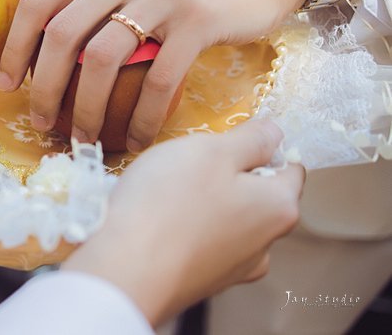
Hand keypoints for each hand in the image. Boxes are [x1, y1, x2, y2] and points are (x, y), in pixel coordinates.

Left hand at [0, 0, 314, 150]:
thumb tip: (47, 40)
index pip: (36, 1)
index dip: (13, 47)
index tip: (6, 84)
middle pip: (61, 35)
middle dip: (42, 87)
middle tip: (40, 121)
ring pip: (101, 61)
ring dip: (86, 108)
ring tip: (83, 137)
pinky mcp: (198, 21)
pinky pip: (157, 80)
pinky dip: (142, 117)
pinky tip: (137, 139)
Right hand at [62, 120, 303, 326]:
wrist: (123, 270)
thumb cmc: (168, 204)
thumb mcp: (211, 151)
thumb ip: (251, 139)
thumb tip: (274, 132)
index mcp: (279, 207)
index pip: (290, 167)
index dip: (260, 146)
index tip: (224, 140)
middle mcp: (265, 243)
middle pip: (256, 194)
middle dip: (227, 175)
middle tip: (186, 164)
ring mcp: (233, 268)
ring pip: (227, 220)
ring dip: (205, 203)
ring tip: (165, 193)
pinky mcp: (201, 281)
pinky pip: (202, 243)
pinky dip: (186, 229)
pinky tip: (158, 220)